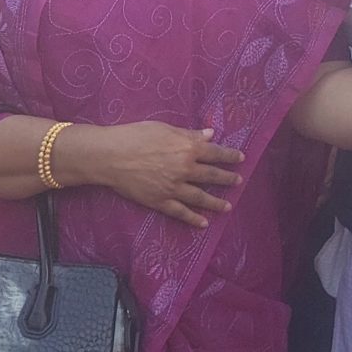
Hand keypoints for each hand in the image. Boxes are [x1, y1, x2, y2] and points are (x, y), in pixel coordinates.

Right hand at [61, 121, 243, 227]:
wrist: (111, 156)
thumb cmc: (135, 136)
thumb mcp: (164, 128)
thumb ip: (189, 134)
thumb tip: (209, 134)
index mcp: (187, 148)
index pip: (215, 153)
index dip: (229, 156)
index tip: (241, 158)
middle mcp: (185, 169)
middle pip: (212, 175)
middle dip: (227, 179)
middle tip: (238, 181)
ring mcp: (174, 188)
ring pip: (200, 197)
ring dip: (216, 202)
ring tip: (227, 206)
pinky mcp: (161, 201)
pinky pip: (181, 212)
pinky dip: (193, 219)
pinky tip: (203, 223)